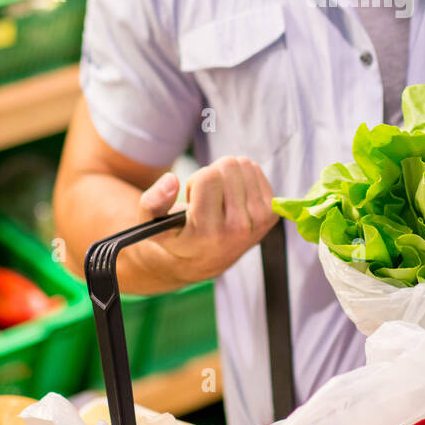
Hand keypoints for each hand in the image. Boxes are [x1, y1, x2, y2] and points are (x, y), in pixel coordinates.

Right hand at [138, 157, 278, 283]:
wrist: (205, 259)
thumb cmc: (178, 236)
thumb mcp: (152, 225)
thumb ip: (152, 202)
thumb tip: (171, 180)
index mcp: (208, 232)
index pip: (208, 177)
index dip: (195, 181)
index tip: (193, 199)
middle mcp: (238, 228)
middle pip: (228, 166)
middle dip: (213, 174)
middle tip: (207, 198)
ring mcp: (259, 221)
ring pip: (244, 165)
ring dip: (228, 175)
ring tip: (219, 198)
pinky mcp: (272, 212)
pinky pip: (257, 170)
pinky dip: (243, 177)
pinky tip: (234, 196)